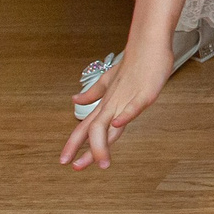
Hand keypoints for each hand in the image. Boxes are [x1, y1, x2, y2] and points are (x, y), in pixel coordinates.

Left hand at [61, 38, 174, 170]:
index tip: (65, 161)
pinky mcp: (143, 94)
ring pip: (110, 124)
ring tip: (103, 162)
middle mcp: (112, 104)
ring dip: (103, 144)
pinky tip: (118, 124)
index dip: (73, 144)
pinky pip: (133, 107)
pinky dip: (125, 116)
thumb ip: (93, 93)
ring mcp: (126, 100)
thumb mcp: (108, 80)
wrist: (148, 45)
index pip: (85, 128)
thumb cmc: (133, 63)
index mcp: (105, 104)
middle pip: (95, 131)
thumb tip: (75, 100)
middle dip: (86, 152)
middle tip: (77, 168)